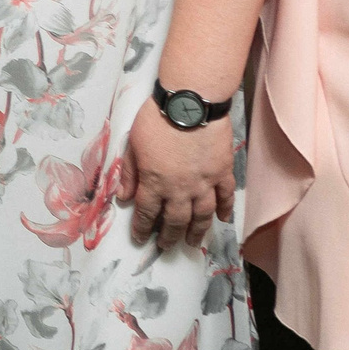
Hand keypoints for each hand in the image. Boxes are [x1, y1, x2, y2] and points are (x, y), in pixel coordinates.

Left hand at [119, 100, 234, 248]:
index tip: (140, 238)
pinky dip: (225, 210)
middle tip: (166, 246)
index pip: (147, 212)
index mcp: (155, 182)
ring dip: (197, 231)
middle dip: (169, 236)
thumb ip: (128, 173)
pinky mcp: (223, 171)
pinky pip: (226, 196)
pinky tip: (223, 220)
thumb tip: (123, 198)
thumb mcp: (132, 144)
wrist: (190, 103)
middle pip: (176, 220)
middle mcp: (181, 189)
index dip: (142, 228)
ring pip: (202, 215)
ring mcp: (205, 182)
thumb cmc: (156, 119)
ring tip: (193, 243)